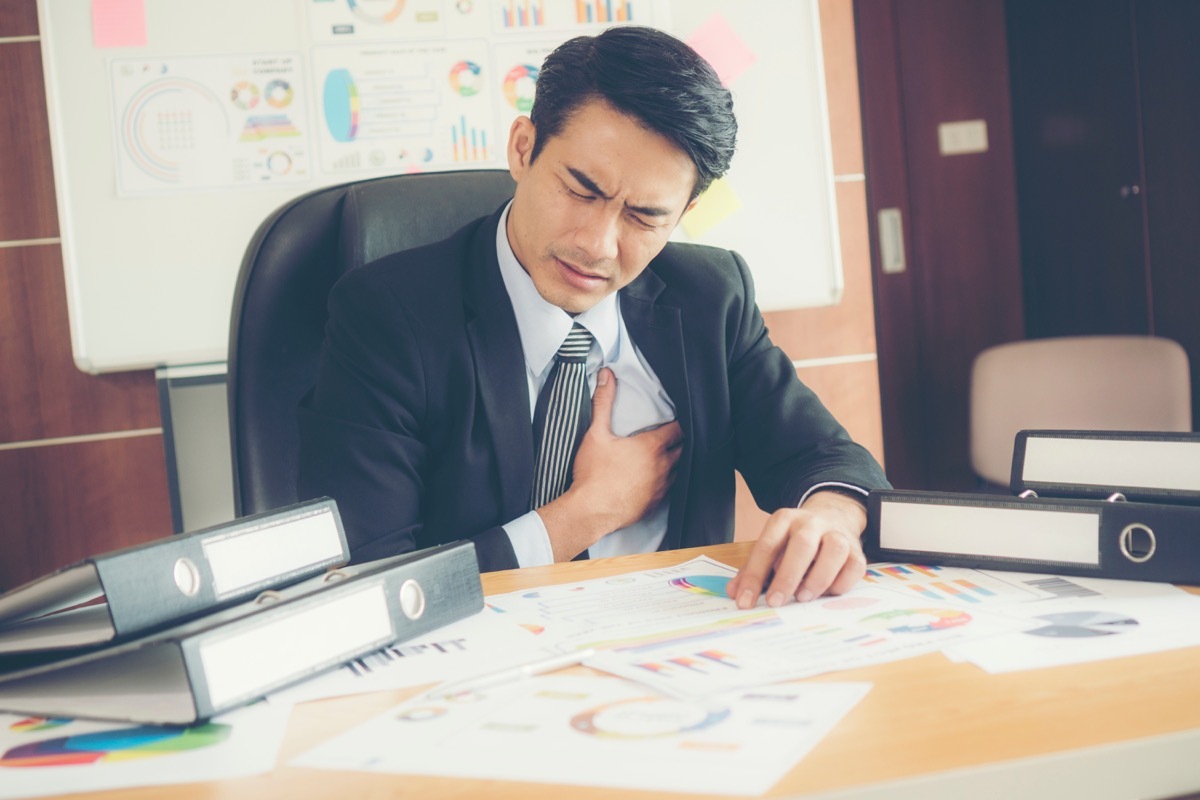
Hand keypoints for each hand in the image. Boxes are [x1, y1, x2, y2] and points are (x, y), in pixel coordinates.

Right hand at [537, 368, 682, 560]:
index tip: (678, 417)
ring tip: (670, 454)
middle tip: (675, 434)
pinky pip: (671, 488)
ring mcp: (662, 487)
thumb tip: (606, 374)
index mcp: (652, 447)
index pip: (678, 429)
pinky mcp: (656, 503)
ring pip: (680, 469)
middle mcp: (663, 466)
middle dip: (682, 440)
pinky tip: (660, 478)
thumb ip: (603, 402)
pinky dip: (669, 480)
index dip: (679, 422)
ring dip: (677, 461)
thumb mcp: (595, 433)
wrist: (590, 511)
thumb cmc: (593, 472)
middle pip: (684, 449)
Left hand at [727, 490, 867, 608]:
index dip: (754, 575)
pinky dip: (841, 583)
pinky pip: (854, 566)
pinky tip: (828, 593)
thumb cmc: (796, 540)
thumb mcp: (773, 546)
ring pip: (834, 550)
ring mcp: (837, 534)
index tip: (745, 601)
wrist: (835, 516)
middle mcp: (811, 523)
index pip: (766, 546)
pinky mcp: (857, 549)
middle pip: (802, 544)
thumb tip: (734, 593)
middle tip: (775, 602)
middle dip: (787, 576)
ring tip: (803, 597)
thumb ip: (754, 569)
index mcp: (784, 520)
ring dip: (818, 577)